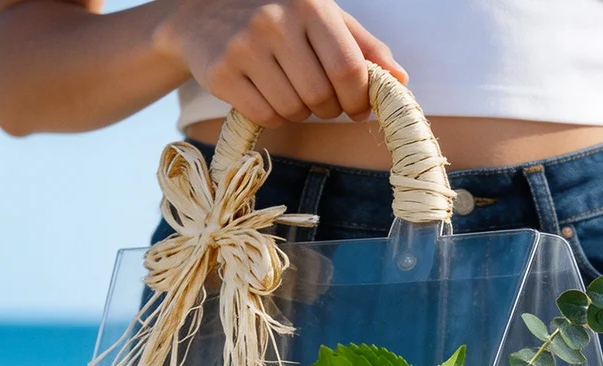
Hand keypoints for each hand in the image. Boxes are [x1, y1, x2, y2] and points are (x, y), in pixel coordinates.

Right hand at [155, 0, 406, 127]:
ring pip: (294, 111)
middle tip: (321, 99)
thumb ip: (364, 47)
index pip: (349, 71)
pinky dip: (274, 116)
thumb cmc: (278, 15)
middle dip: (329, 108)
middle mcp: (275, 21)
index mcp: (310, 5)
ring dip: (300, 112)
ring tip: (289, 89)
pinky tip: (266, 93)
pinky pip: (266, 116)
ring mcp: (245, 46)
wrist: (201, 10)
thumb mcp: (322, 18)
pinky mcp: (222, 73)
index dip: (359, 99)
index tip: (358, 106)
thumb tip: (400, 80)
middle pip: (322, 98)